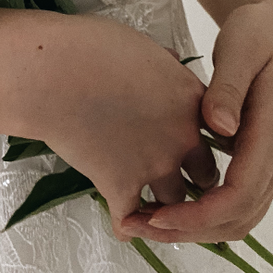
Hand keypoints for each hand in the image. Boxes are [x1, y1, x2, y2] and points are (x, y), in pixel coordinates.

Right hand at [29, 15, 219, 242]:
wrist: (54, 72)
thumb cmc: (91, 47)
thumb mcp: (142, 45)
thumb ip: (164, 63)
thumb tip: (169, 63)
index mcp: (191, 101)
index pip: (218, 136)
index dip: (202, 141)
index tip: (189, 145)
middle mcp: (181, 138)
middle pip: (206, 176)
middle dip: (192, 179)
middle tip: (172, 176)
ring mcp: (152, 165)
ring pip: (174, 203)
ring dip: (163, 206)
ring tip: (148, 205)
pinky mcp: (119, 185)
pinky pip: (129, 222)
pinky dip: (126, 227)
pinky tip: (121, 225)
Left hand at [122, 0, 272, 243]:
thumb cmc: (260, 32)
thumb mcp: (241, 49)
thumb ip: (228, 88)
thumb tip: (220, 126)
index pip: (239, 196)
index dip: (198, 215)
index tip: (156, 215)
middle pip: (237, 218)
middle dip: (188, 230)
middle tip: (138, 226)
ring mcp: (270, 162)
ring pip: (236, 216)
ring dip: (193, 226)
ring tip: (145, 220)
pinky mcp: (257, 158)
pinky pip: (233, 200)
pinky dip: (202, 211)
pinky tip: (165, 201)